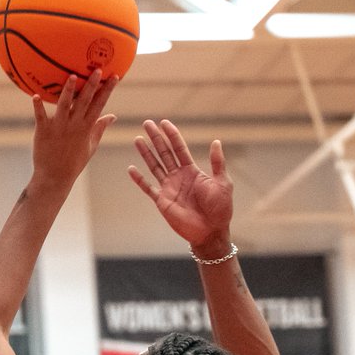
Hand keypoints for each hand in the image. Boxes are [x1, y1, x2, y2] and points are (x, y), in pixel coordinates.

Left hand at [30, 70, 117, 186]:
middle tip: (98, 69)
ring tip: (72, 76)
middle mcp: (74, 125)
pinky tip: (35, 96)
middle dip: (92, 85)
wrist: (54, 177)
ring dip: (68, 91)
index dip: (107, 90)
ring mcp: (59, 128)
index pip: (99, 105)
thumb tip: (112, 116)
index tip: (114, 76)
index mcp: (86, 128)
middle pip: (85, 102)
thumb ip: (100, 128)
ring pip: (64, 106)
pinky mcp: (43, 131)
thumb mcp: (91, 146)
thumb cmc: (73, 162)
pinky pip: (40, 117)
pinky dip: (38, 107)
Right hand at [128, 119, 233, 250]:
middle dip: (156, 138)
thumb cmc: (220, 209)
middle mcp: (178, 177)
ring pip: (155, 166)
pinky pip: (148, 188)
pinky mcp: (162, 201)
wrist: (211, 231)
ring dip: (146, 153)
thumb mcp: (223, 182)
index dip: (172, 135)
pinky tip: (131, 169)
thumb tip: (216, 141)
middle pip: (164, 153)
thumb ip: (217, 163)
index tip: (164, 122)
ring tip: (138, 139)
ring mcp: (169, 188)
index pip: (179, 149)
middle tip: (147, 123)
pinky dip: (139, 179)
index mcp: (192, 171)